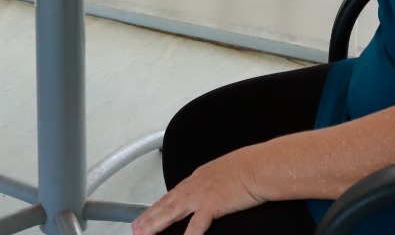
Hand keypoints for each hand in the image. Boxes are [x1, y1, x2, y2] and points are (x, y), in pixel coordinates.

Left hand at [132, 147, 266, 234]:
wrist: (260, 166)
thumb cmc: (249, 168)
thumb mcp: (226, 172)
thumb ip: (215, 182)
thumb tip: (215, 191)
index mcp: (198, 178)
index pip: (171, 195)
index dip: (156, 207)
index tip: (146, 215)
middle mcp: (195, 185)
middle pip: (165, 204)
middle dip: (148, 218)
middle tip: (135, 228)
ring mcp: (201, 195)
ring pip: (171, 212)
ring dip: (155, 224)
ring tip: (143, 234)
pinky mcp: (212, 204)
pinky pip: (196, 225)